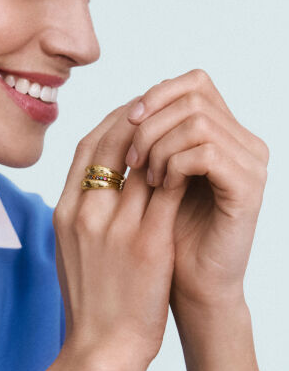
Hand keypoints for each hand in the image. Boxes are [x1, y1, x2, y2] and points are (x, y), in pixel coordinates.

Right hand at [53, 100, 188, 370]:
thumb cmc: (90, 305)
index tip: (132, 115)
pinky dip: (181, 170)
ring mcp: (115, 227)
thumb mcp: (72, 252)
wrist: (99, 348)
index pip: (85, 149)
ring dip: (165, 140)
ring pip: (144, 161)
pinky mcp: (147, 243)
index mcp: (65, 214)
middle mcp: (86, 213)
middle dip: (138, 119)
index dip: (111, 123)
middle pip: (112, 144)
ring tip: (185, 133)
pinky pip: (168, 191)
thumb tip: (97, 190)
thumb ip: (82, 218)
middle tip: (162, 111)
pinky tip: (196, 164)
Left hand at [123, 69, 268, 311]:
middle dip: (150, 122)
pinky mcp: (248, 189)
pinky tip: (160, 188)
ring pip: (198, 121)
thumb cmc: (164, 238)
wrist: (191, 287)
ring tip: (144, 178)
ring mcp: (249, 164)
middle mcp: (242, 142)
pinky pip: (208, 153)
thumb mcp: (149, 182)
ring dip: (160, 145)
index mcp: (220, 135)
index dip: (154, 95)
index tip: (125, 123)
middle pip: (193, 95)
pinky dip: (176, 165)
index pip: (193, 83)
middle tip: (130, 159)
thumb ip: (146, 145)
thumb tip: (120, 109)